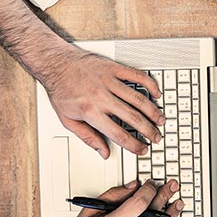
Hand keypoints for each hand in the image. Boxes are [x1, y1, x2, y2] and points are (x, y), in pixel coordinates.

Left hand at [44, 48, 164, 157]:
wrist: (56, 63)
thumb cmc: (60, 90)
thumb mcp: (68, 120)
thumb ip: (88, 137)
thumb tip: (103, 152)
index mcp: (91, 111)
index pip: (118, 134)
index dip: (133, 145)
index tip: (142, 149)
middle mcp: (102, 96)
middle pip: (133, 118)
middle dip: (149, 130)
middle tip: (156, 137)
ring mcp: (109, 81)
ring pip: (138, 99)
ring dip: (153, 111)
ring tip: (161, 120)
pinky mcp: (113, 68)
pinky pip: (137, 76)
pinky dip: (150, 85)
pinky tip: (156, 93)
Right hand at [56, 179, 181, 216]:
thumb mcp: (90, 211)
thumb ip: (113, 195)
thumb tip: (134, 186)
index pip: (139, 204)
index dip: (150, 190)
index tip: (152, 183)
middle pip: (152, 216)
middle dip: (164, 198)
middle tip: (172, 187)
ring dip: (171, 216)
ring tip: (177, 204)